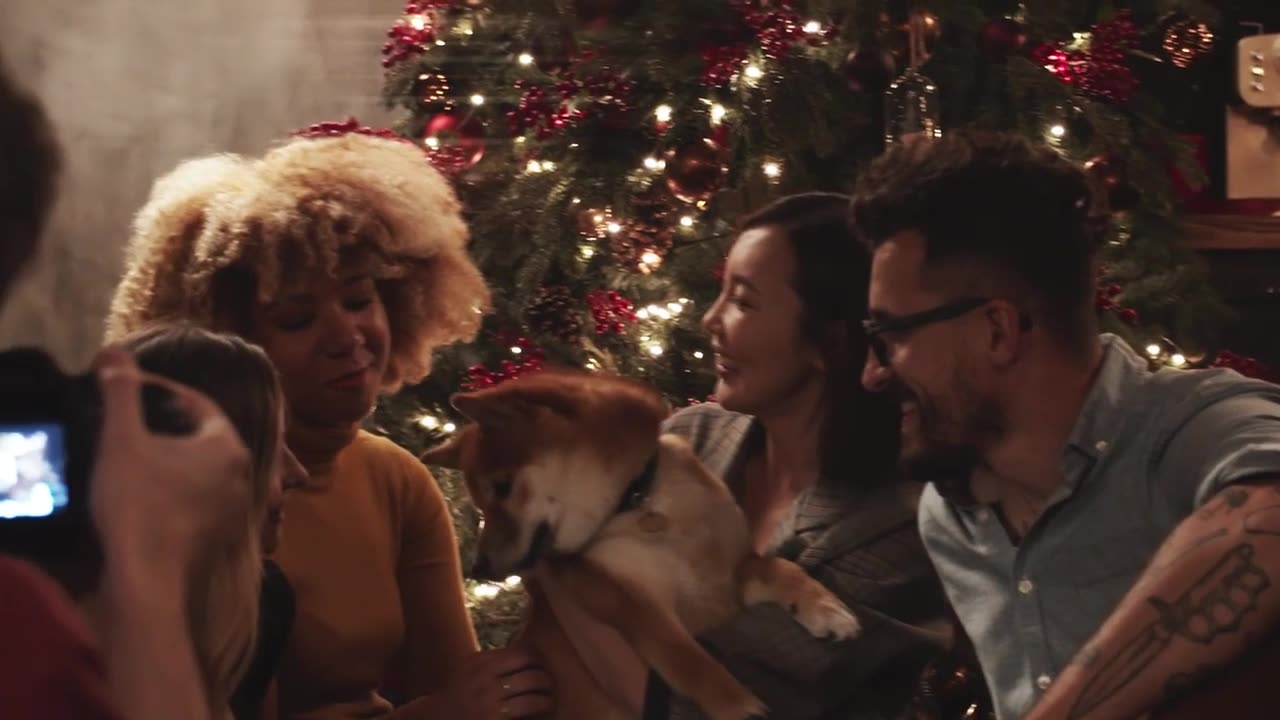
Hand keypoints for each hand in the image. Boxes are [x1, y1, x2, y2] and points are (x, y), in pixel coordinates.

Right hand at [90, 348, 251, 574]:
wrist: (147, 578)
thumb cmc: (138, 503)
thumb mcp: (123, 441)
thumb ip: (121, 394)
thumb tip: (113, 353)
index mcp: (227, 445)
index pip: (199, 404)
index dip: (163, 391)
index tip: (132, 390)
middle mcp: (243, 474)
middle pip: (204, 436)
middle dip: (170, 425)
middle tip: (134, 422)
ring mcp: (236, 509)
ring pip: (204, 470)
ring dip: (175, 460)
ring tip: (138, 456)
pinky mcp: (221, 537)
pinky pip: (200, 500)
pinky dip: (178, 490)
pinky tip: (150, 496)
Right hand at [438, 648, 552, 718]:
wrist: (437, 718)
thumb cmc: (458, 695)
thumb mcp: (469, 670)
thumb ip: (492, 661)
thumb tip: (528, 652)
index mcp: (478, 662)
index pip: (517, 654)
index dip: (534, 659)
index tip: (540, 665)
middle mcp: (483, 679)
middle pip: (527, 670)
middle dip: (543, 677)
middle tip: (549, 681)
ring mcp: (488, 700)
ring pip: (530, 690)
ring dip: (545, 693)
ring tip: (549, 697)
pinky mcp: (494, 718)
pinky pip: (526, 707)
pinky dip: (540, 706)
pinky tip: (543, 708)